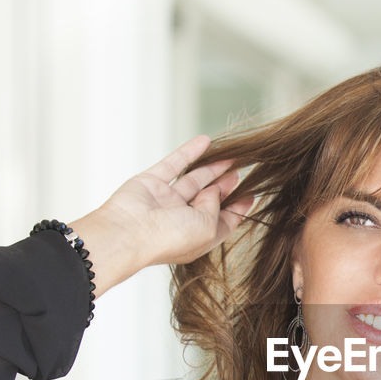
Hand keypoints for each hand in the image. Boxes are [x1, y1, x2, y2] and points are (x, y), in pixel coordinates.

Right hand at [70, 135, 252, 294]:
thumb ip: (216, 207)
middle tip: (241, 171)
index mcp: (197, 236)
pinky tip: (206, 141)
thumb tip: (215, 190)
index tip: (251, 194)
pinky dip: (190, 152)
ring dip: (212, 168)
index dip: (238, 208)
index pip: (223, 221)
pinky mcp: (151, 182)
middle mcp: (181, 220)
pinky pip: (174, 164)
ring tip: (232, 156)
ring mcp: (166, 200)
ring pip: (194, 180)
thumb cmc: (169, 238)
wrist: (129, 232)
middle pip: (209, 199)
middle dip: (226, 186)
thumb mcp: (207, 227)